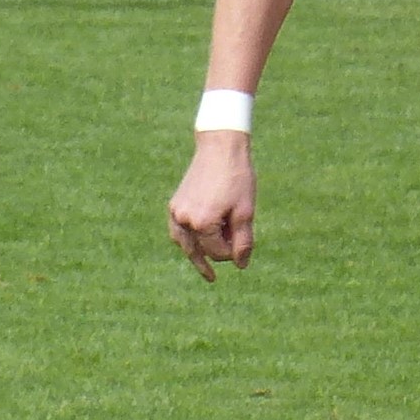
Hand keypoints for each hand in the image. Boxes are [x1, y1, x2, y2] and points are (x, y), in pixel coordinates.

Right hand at [167, 132, 255, 280]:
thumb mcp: (245, 212)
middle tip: (229, 255)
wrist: (220, 148)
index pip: (218, 253)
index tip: (243, 242)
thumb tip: (241, 266)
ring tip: (207, 270)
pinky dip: (187, 240)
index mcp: (202, 223)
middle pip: (201, 250)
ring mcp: (176, 212)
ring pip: (185, 244)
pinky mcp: (174, 204)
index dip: (233, 253)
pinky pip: (178, 231)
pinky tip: (194, 247)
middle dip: (217, 253)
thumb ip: (243, 242)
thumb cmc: (237, 178)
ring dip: (197, 255)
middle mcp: (184, 220)